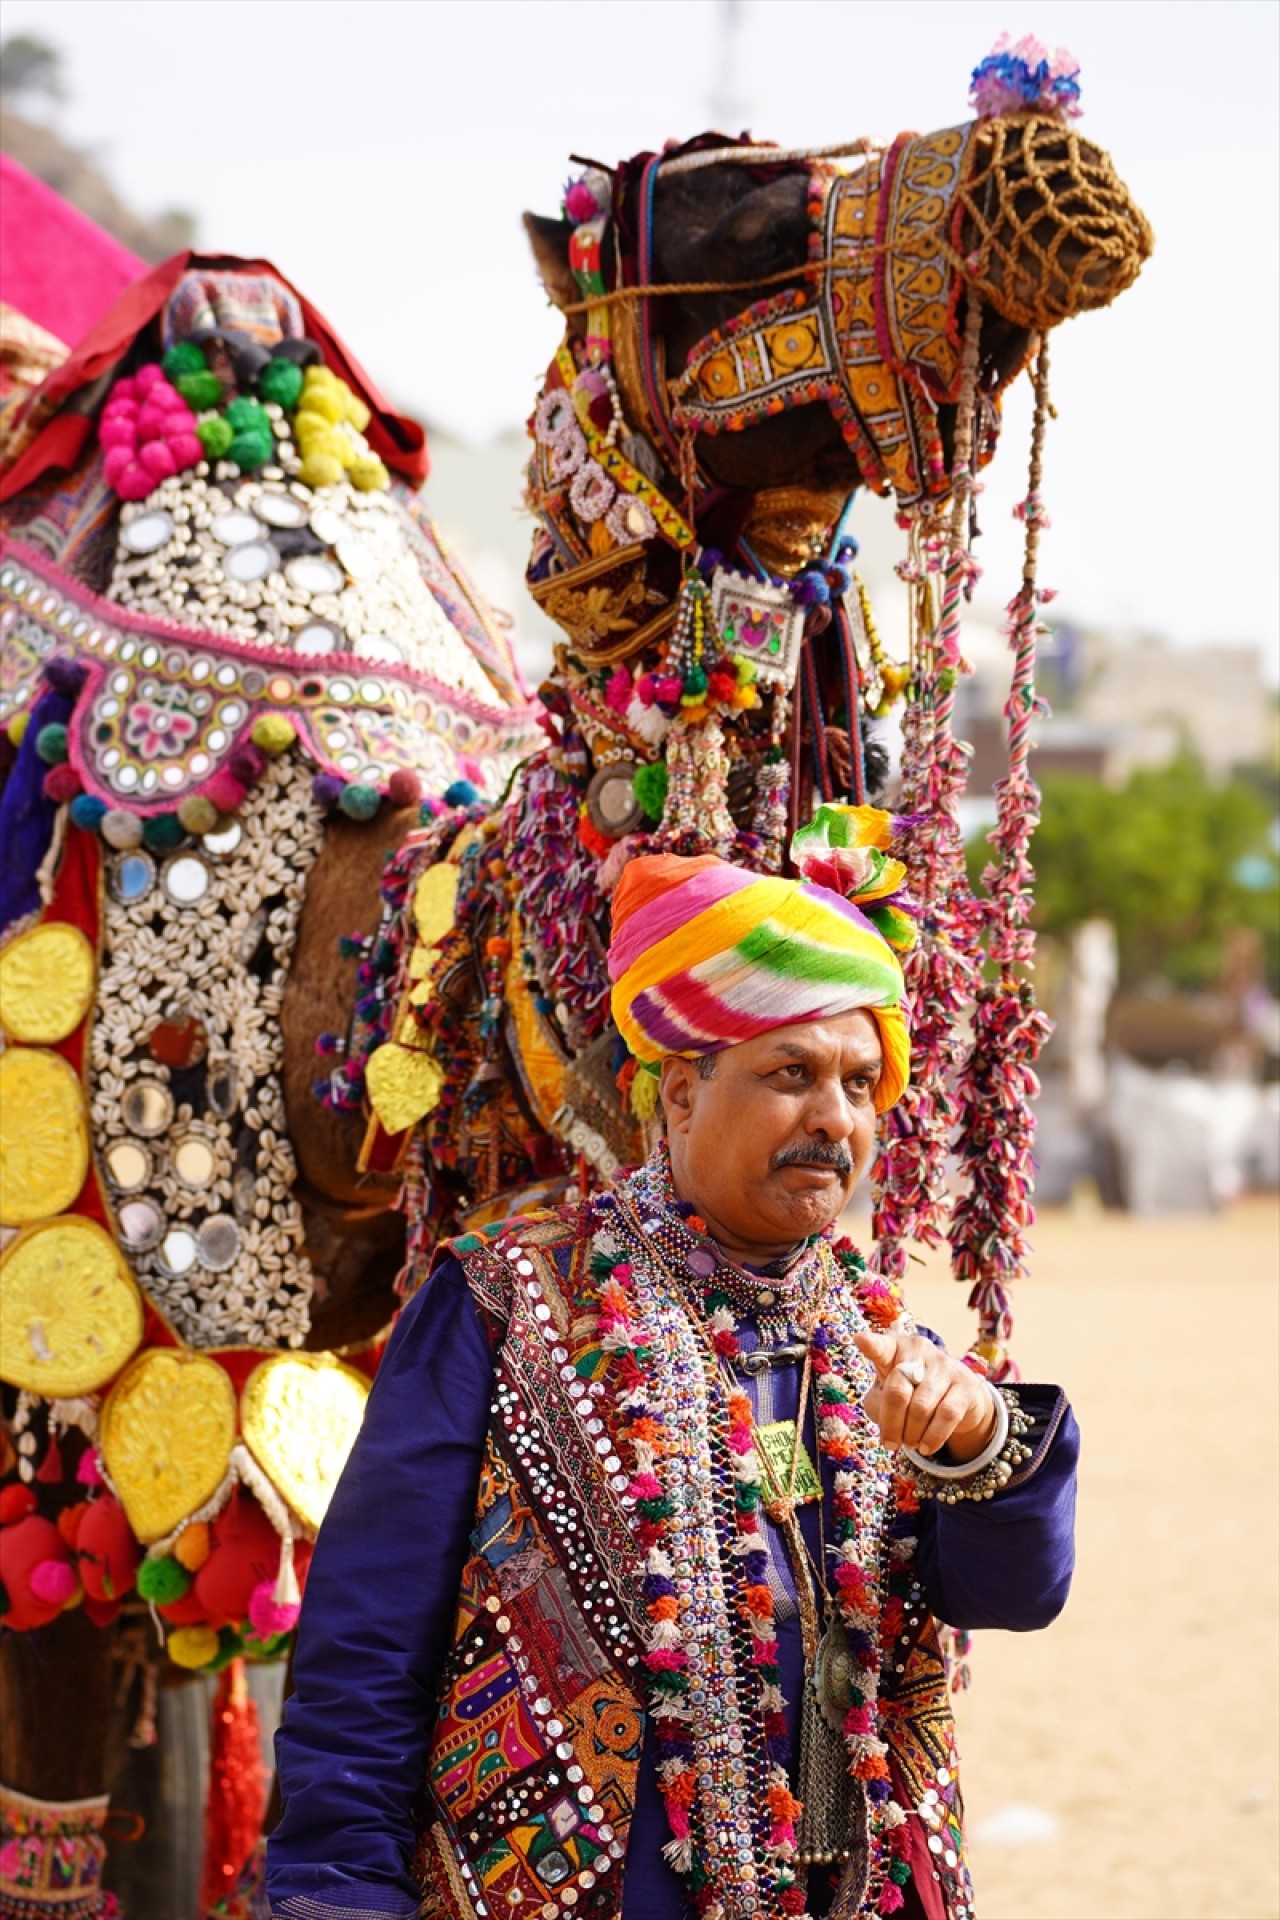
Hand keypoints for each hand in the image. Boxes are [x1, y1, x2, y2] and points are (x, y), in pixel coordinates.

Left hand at [853, 1329, 997, 1462]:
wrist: (956, 1399)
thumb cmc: (910, 1394)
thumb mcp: (886, 1397)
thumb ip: (878, 1404)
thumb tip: (889, 1422)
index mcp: (894, 1348)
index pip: (881, 1347)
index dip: (871, 1345)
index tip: (860, 1339)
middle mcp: (919, 1351)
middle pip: (898, 1390)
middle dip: (892, 1424)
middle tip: (890, 1443)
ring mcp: (944, 1365)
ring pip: (921, 1407)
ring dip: (912, 1434)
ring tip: (910, 1443)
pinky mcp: (965, 1385)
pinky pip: (946, 1415)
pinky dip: (933, 1437)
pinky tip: (925, 1447)